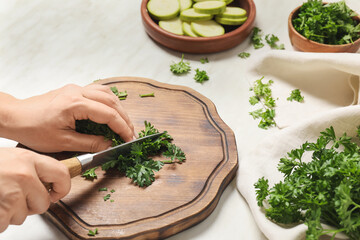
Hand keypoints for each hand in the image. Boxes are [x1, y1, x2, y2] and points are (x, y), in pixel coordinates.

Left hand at [0, 84, 134, 152]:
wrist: (15, 116)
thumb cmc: (33, 129)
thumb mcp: (63, 142)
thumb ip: (90, 143)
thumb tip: (109, 145)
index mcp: (75, 104)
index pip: (109, 114)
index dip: (122, 127)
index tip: (129, 139)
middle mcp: (78, 92)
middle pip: (111, 101)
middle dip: (124, 118)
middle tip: (130, 133)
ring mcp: (75, 88)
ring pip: (106, 93)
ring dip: (118, 108)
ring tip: (123, 123)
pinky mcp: (73, 90)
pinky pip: (97, 91)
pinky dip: (108, 101)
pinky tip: (110, 111)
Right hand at [0, 148, 69, 232]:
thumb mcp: (10, 158)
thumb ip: (30, 169)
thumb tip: (47, 185)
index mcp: (28, 159)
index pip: (61, 174)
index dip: (61, 188)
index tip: (56, 193)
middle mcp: (23, 175)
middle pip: (44, 203)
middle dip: (29, 206)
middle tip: (12, 197)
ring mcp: (11, 193)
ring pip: (23, 216)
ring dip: (9, 213)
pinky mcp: (0, 210)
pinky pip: (4, 224)